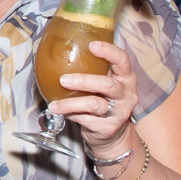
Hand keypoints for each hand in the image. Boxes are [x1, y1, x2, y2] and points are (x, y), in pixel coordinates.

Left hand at [53, 41, 139, 156]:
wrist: (114, 134)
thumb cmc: (104, 100)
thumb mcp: (103, 81)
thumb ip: (92, 69)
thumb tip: (59, 53)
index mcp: (126, 77)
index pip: (122, 60)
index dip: (109, 51)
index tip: (91, 45)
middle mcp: (126, 94)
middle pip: (108, 85)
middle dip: (84, 81)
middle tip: (63, 80)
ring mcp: (119, 112)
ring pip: (94, 105)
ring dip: (70, 103)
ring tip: (54, 105)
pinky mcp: (109, 128)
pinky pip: (85, 119)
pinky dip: (70, 114)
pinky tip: (61, 112)